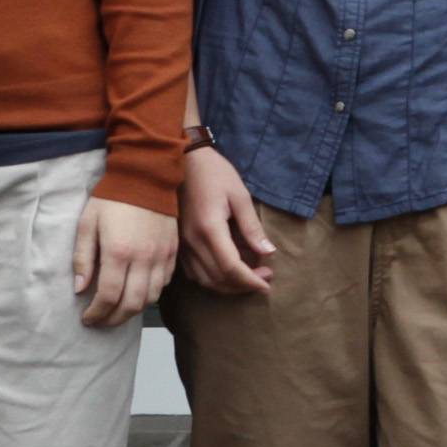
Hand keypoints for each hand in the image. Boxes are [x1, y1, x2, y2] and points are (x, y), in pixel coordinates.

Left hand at [74, 196, 179, 328]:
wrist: (147, 176)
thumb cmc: (112, 198)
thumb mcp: (87, 223)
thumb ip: (82, 258)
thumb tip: (80, 289)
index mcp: (118, 252)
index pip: (109, 297)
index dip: (97, 313)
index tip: (87, 318)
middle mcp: (143, 259)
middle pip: (132, 305)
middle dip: (114, 319)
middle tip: (101, 321)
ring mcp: (161, 257)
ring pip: (150, 298)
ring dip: (133, 311)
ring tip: (118, 311)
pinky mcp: (173, 252)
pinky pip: (164, 284)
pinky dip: (151, 295)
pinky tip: (138, 293)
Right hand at [180, 144, 275, 294]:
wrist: (183, 161)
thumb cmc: (215, 173)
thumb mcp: (240, 196)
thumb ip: (252, 228)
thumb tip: (268, 253)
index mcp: (209, 229)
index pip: (231, 268)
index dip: (251, 281)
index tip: (268, 283)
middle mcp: (192, 242)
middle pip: (218, 279)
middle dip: (244, 285)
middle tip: (266, 277)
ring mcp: (182, 245)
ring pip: (205, 280)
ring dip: (229, 286)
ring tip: (251, 276)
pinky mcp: (178, 244)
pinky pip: (194, 272)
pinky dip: (213, 278)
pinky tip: (228, 271)